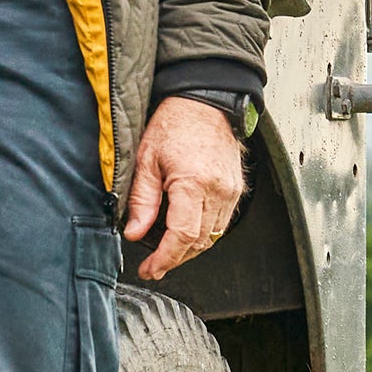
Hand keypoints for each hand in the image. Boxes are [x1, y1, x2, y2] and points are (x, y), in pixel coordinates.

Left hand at [121, 96, 246, 283]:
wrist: (205, 102)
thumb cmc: (175, 123)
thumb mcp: (146, 158)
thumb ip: (142, 200)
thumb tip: (135, 233)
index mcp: (193, 183)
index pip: (182, 236)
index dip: (165, 259)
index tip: (150, 269)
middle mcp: (218, 190)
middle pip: (199, 242)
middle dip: (175, 259)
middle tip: (153, 266)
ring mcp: (231, 191)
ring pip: (212, 237)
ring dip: (189, 250)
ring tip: (167, 253)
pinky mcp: (236, 189)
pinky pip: (221, 223)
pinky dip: (203, 234)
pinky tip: (187, 233)